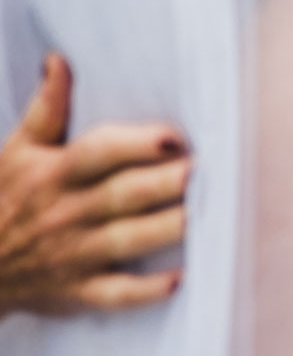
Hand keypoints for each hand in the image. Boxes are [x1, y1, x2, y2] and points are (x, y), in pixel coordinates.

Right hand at [0, 55, 189, 316]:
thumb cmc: (2, 198)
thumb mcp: (16, 150)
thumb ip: (47, 108)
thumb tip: (60, 61)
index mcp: (55, 173)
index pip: (99, 153)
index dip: (137, 144)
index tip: (175, 136)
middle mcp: (67, 212)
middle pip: (124, 194)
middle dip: (167, 182)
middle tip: (208, 170)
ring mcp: (72, 254)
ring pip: (126, 240)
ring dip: (168, 228)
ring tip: (209, 214)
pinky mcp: (76, 291)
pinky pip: (113, 294)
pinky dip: (145, 291)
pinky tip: (181, 279)